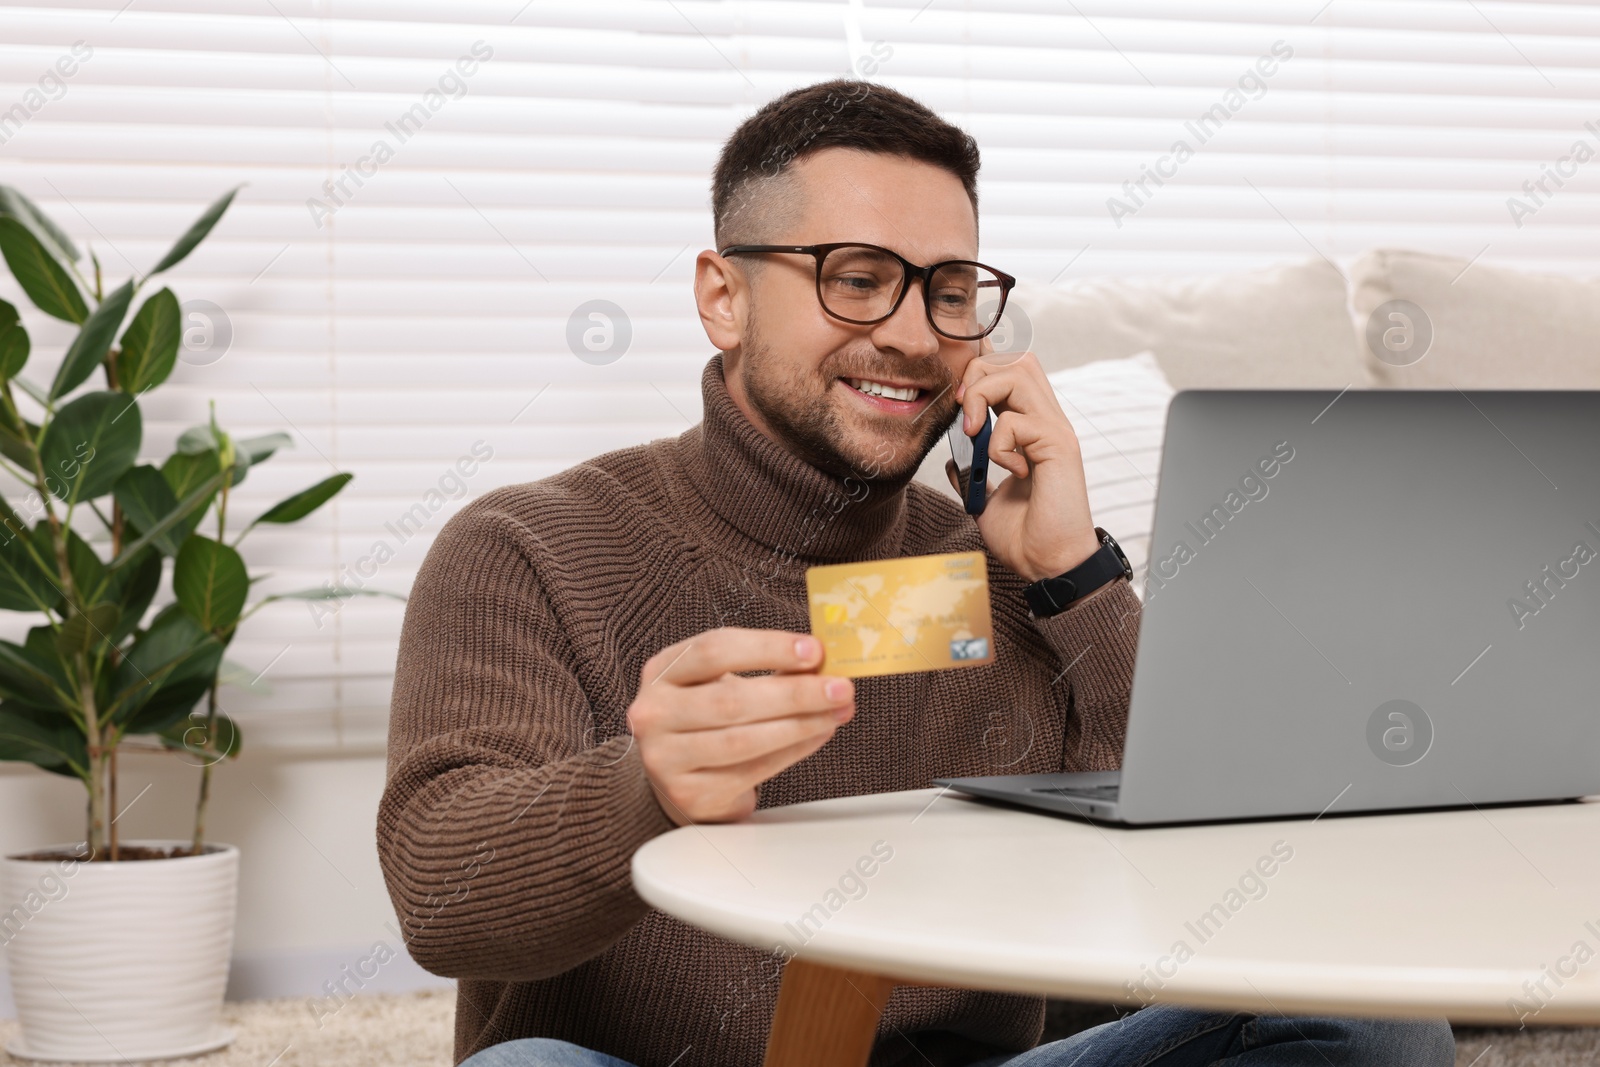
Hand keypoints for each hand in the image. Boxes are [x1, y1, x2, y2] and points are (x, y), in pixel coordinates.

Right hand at [628, 628, 854, 824]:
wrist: (675, 776)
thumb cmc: (705, 718)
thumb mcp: (717, 682)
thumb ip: (764, 669)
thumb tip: (822, 663)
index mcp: (660, 672)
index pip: (714, 650)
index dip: (767, 648)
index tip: (814, 650)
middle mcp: (654, 714)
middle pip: (731, 700)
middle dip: (795, 693)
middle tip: (840, 688)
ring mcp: (666, 758)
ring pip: (743, 740)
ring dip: (800, 725)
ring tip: (835, 713)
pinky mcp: (689, 794)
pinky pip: (752, 770)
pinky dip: (792, 751)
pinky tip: (817, 735)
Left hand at [948, 341, 1099, 582]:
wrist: (1048, 564)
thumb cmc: (1025, 535)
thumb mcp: (985, 498)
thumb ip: (970, 472)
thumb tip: (951, 457)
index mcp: (1033, 428)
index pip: (1013, 370)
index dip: (982, 372)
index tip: (960, 406)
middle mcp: (1048, 422)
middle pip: (1019, 358)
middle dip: (981, 374)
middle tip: (965, 414)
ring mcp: (1057, 431)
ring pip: (1020, 372)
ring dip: (984, 396)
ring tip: (975, 434)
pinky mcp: (1060, 447)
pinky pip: (1017, 422)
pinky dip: (997, 444)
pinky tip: (1008, 472)